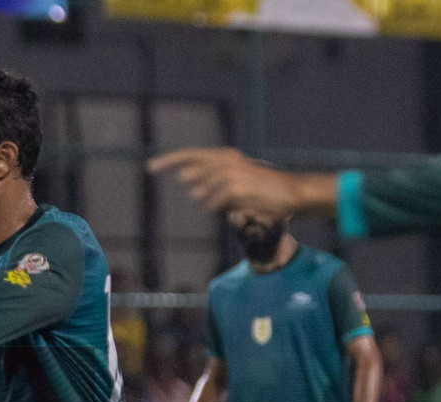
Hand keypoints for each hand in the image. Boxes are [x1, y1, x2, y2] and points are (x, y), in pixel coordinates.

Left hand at [147, 148, 332, 219]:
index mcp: (225, 155)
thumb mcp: (235, 180)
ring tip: (234, 198)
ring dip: (210, 201)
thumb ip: (210, 179)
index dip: (168, 160)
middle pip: (190, 170)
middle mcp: (225, 160)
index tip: (149, 167)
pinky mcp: (234, 189)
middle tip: (165, 172)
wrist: (290, 192)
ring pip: (201, 194)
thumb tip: (184, 180)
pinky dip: (221, 208)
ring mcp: (229, 173)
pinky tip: (238, 204)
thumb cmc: (262, 190)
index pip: (191, 155)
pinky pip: (214, 205)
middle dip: (180, 174)